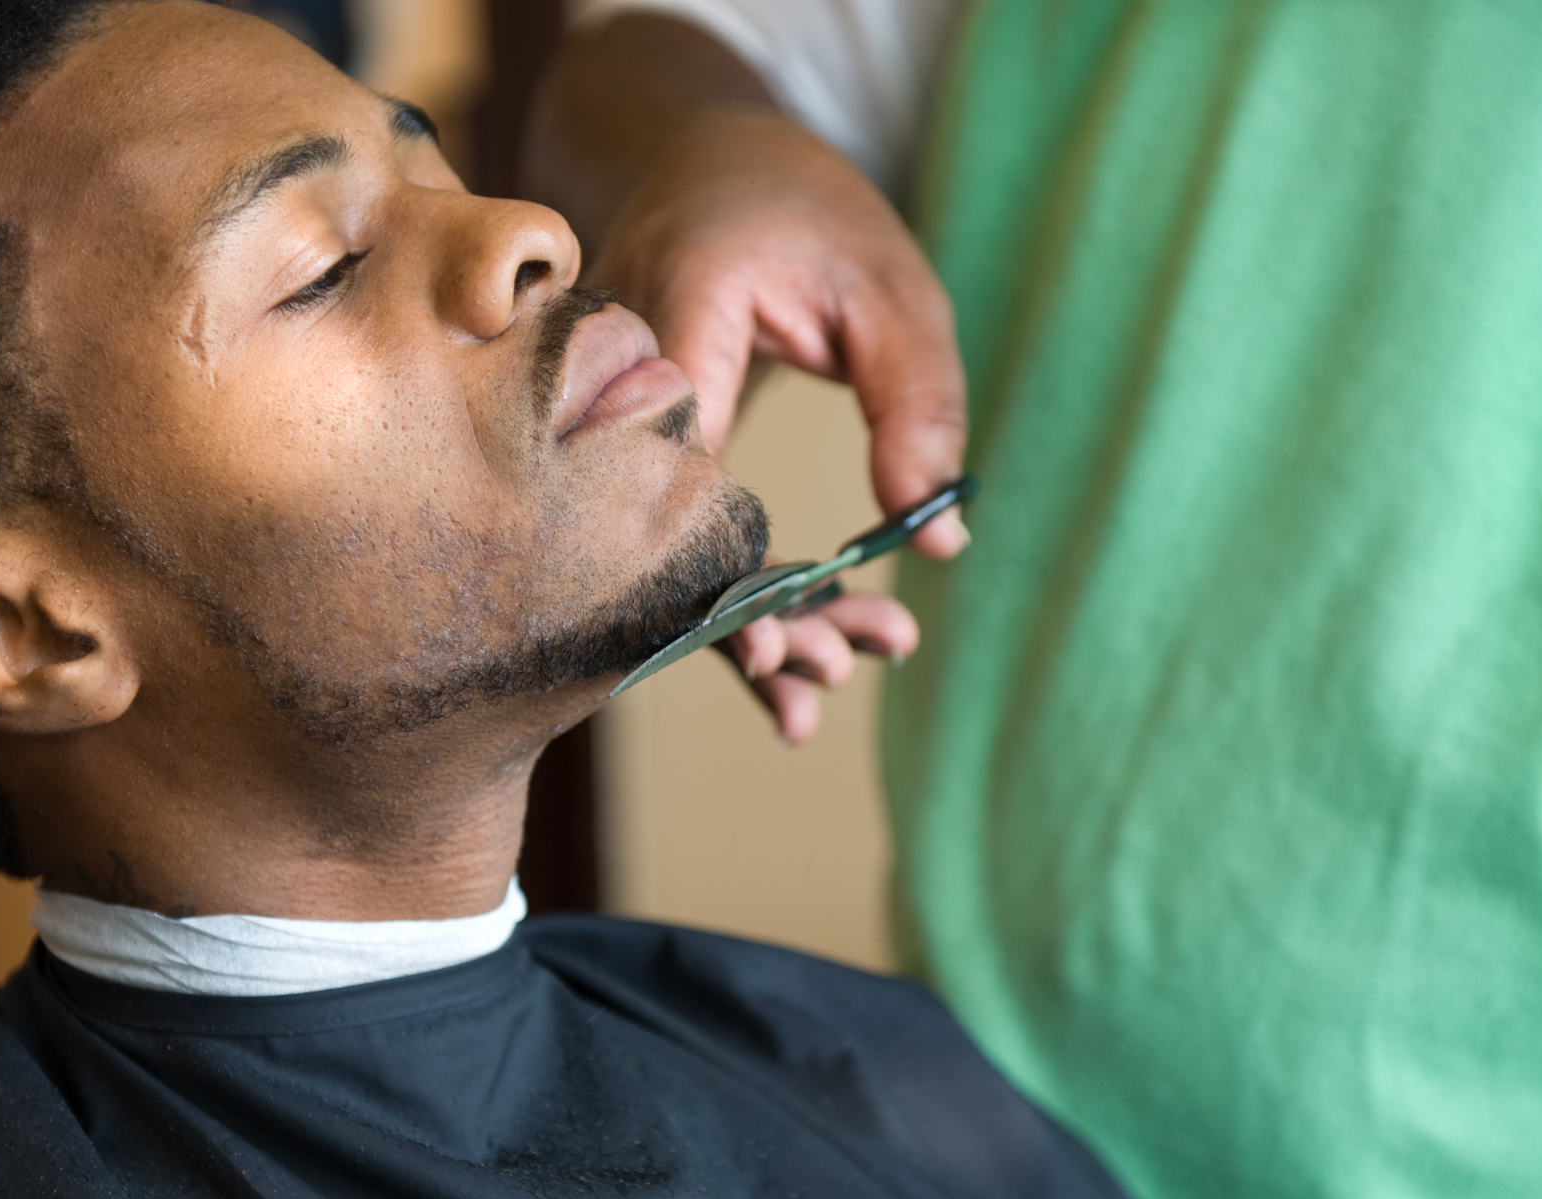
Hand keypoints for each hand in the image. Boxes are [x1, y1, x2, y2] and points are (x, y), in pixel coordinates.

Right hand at [524, 16, 966, 741]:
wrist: (708, 157)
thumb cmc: (807, 213)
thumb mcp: (894, 292)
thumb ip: (919, 405)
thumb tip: (941, 538)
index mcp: (676, 309)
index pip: (686, 468)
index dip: (723, 575)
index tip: (775, 653)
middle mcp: (613, 370)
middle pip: (660, 528)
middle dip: (739, 623)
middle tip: (832, 680)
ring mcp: (600, 412)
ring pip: (659, 544)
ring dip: (735, 623)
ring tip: (815, 697)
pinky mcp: (619, 444)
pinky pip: (664, 527)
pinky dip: (724, 589)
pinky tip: (773, 659)